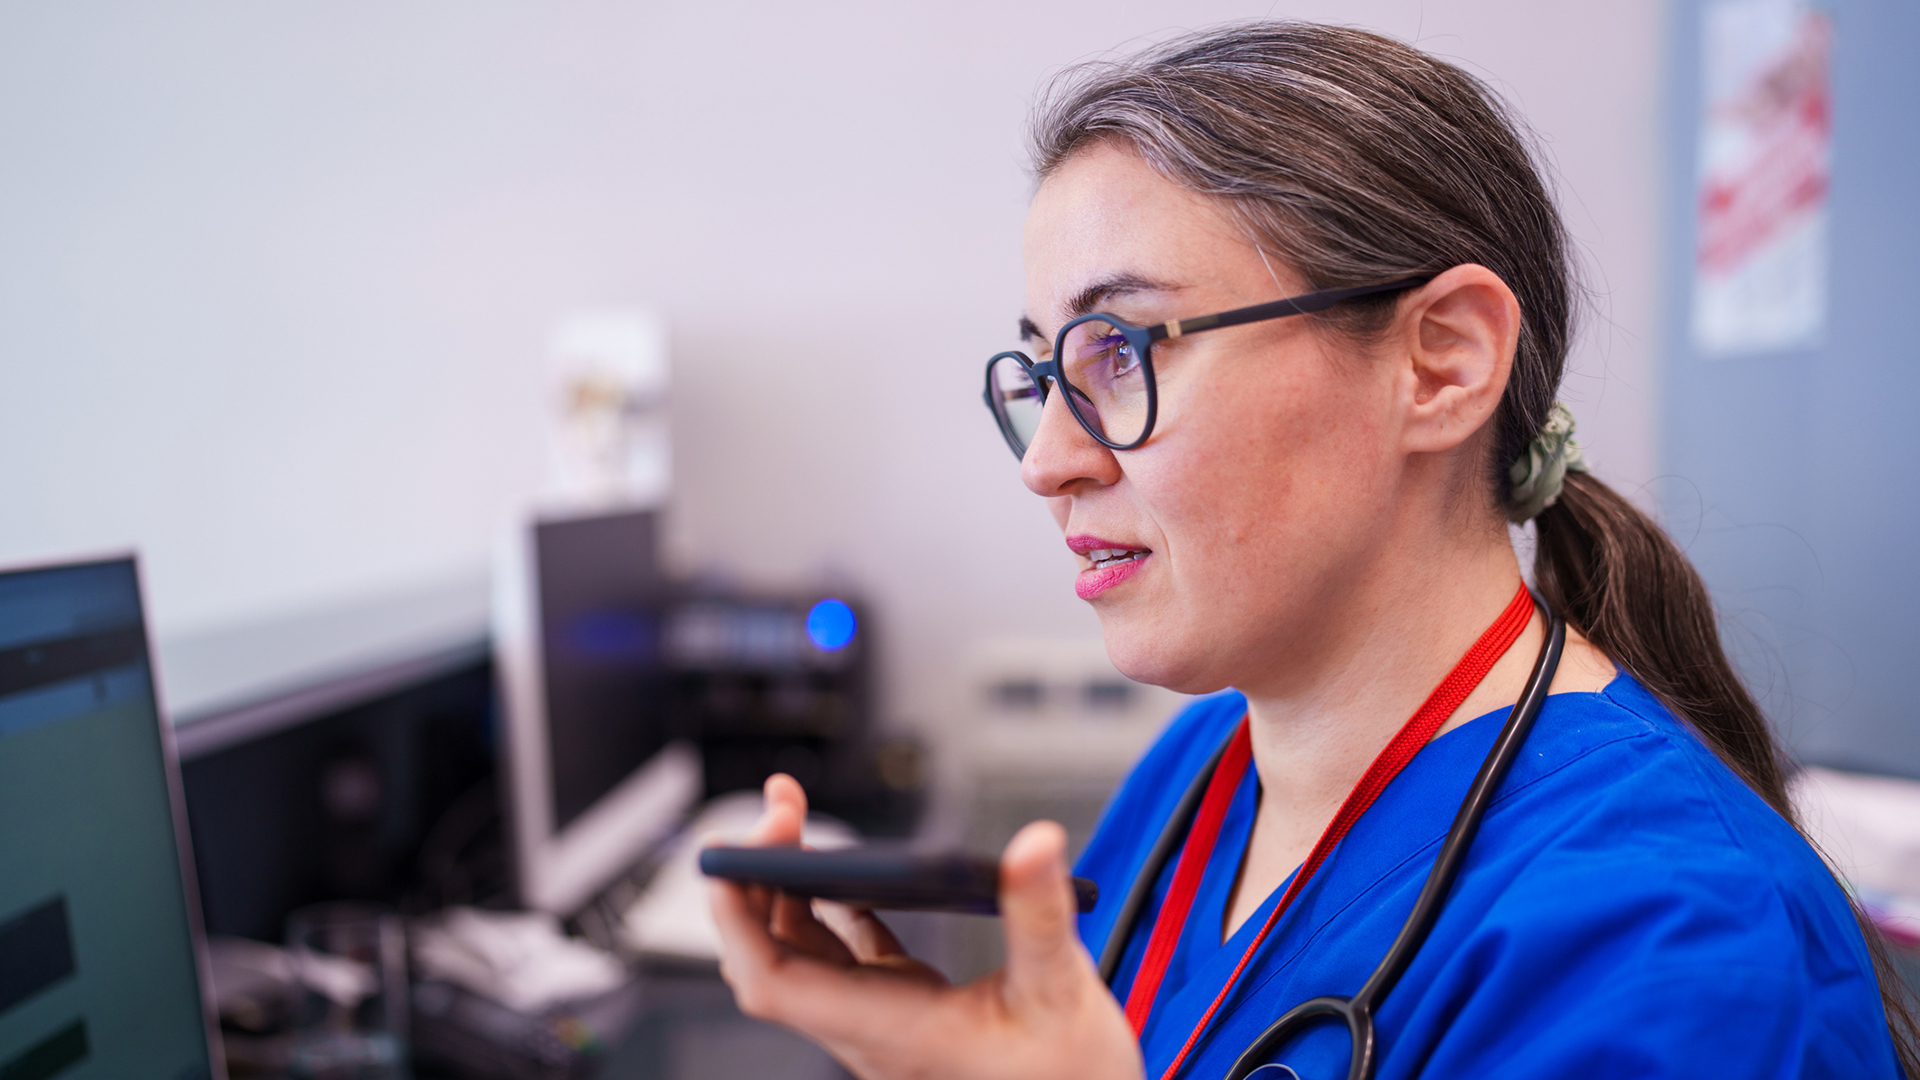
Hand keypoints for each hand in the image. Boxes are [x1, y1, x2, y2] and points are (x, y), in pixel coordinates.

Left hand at [709, 774, 1144, 1079]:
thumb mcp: (1064, 993)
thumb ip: (1043, 916)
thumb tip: (1035, 844)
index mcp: (891, 1029)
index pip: (773, 981)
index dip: (738, 917)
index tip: (738, 850)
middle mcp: (871, 1027)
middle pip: (772, 957)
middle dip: (756, 878)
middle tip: (780, 807)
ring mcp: (885, 1017)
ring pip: (801, 955)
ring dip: (786, 887)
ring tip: (795, 819)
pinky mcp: (908, 1007)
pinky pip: (846, 955)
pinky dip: (833, 908)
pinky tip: (847, 872)